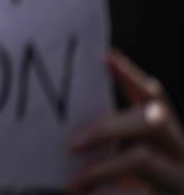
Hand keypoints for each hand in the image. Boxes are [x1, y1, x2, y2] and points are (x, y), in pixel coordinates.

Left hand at [68, 50, 183, 193]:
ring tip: (72, 185)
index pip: (153, 97)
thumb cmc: (132, 186)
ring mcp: (179, 179)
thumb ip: (109, 143)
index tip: (105, 58)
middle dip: (106, 128)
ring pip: (142, 158)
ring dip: (100, 169)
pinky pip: (139, 193)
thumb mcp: (125, 161)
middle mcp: (181, 154)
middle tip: (70, 145)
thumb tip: (67, 130)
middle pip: (152, 120)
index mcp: (166, 138)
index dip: (131, 76)